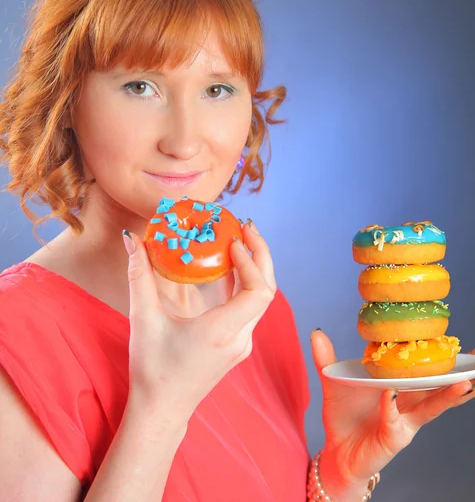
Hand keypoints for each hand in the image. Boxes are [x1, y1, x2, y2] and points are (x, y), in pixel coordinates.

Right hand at [123, 221, 275, 425]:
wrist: (162, 410)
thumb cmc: (152, 370)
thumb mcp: (143, 319)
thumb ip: (139, 275)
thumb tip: (132, 238)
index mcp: (222, 332)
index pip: (258, 291)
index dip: (252, 261)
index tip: (233, 241)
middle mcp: (240, 338)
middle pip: (267, 291)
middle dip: (260, 255)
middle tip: (245, 227)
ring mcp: (241, 343)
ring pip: (260, 299)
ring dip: (254, 268)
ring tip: (238, 240)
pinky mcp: (236, 345)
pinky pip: (248, 308)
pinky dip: (244, 283)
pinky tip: (227, 267)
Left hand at [311, 330, 473, 496]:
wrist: (336, 451)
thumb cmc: (343, 416)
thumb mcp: (333, 382)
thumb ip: (326, 359)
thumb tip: (316, 332)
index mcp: (399, 386)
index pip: (423, 370)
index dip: (439, 357)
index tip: (458, 345)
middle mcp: (408, 403)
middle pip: (437, 387)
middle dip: (459, 376)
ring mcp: (404, 421)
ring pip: (430, 406)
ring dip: (446, 395)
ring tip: (464, 383)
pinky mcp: (394, 438)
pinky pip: (395, 420)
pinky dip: (393, 407)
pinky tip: (391, 394)